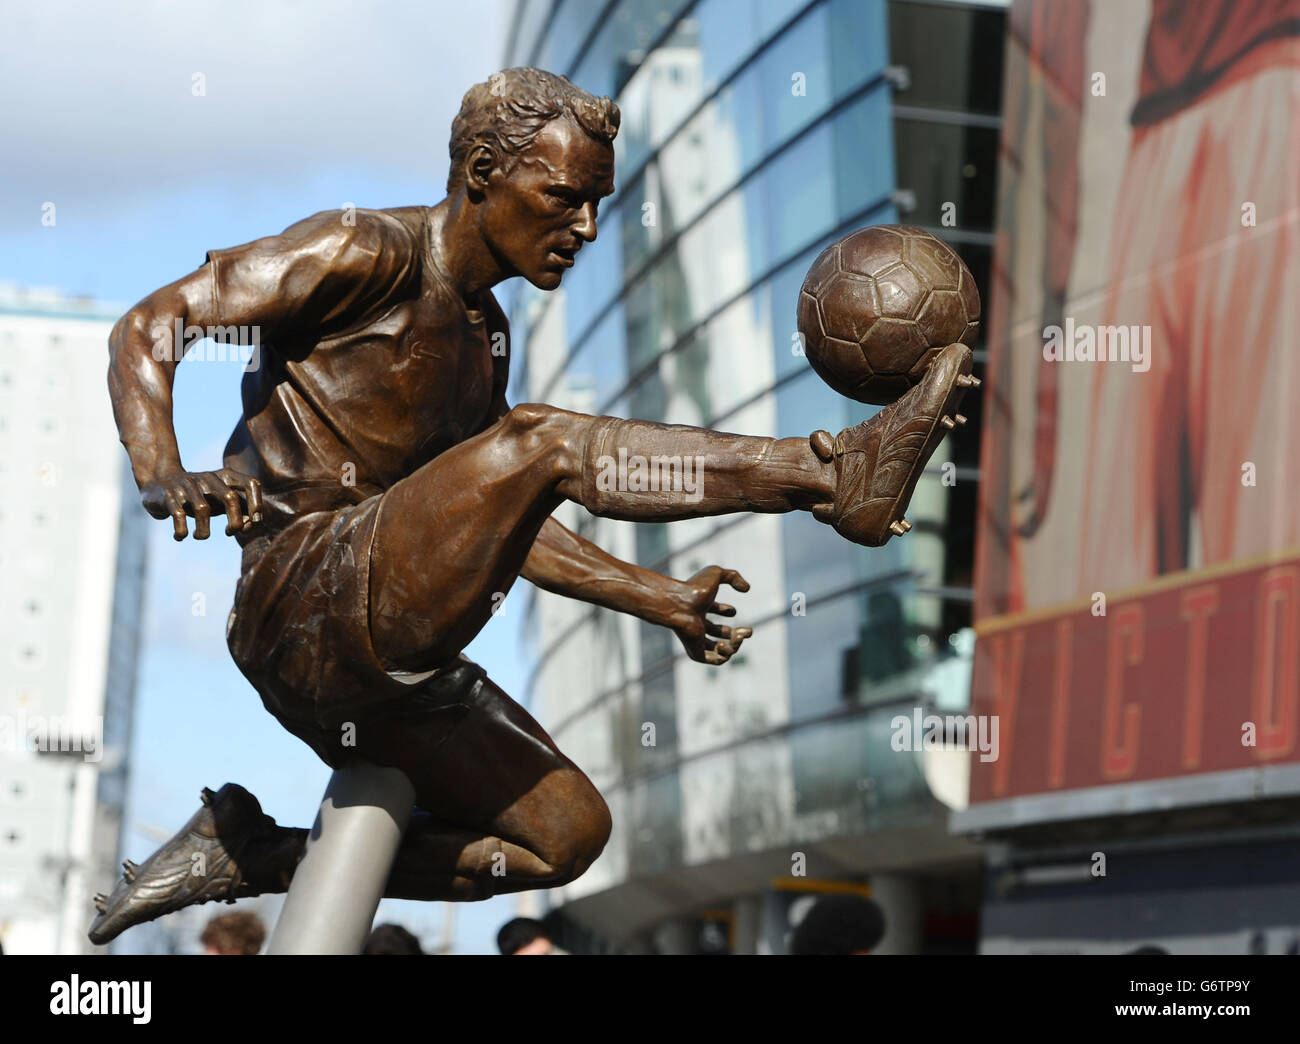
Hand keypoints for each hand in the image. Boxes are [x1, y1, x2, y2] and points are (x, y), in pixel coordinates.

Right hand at [141, 468, 262, 540]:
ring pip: (203, 509)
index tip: (253, 523)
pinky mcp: (169, 495)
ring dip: (203, 531)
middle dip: (235, 522)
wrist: (160, 483)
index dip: (257, 504)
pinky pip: (179, 515)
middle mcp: (208, 478)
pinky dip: (181, 531)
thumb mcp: (221, 499)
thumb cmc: (200, 496)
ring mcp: (188, 485)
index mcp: (226, 476)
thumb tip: (252, 523)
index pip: (252, 483)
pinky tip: (180, 536)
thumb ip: (240, 508)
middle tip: (230, 533)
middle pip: (230, 497)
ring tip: (200, 536)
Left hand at [665, 566, 752, 665]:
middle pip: (720, 633)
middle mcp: (698, 624)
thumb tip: (747, 589)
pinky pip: (716, 661)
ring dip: (735, 645)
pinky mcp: (696, 652)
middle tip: (748, 631)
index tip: (734, 610)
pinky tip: (728, 643)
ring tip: (739, 636)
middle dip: (737, 633)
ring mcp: (697, 640)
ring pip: (720, 650)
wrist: (681, 605)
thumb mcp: (716, 574)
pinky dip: (727, 655)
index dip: (727, 611)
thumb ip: (733, 576)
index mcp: (700, 607)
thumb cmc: (695, 590)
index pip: (714, 611)